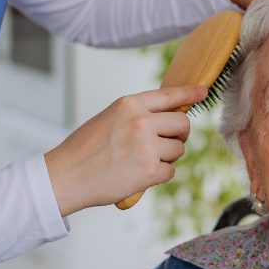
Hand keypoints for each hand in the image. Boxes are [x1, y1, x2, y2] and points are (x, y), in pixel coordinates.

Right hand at [45, 85, 207, 215]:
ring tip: (142, 161)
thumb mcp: (108, 118)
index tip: (202, 92)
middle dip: (179, 135)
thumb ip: (136, 115)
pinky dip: (158, 175)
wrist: (66, 176)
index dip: (189, 93)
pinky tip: (138, 175)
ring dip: (167, 157)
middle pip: (182, 124)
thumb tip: (165, 119)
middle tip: (166, 143)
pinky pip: (170, 171)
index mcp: (129, 104)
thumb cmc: (84, 150)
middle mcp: (141, 121)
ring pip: (179, 149)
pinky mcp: (150, 170)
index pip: (169, 95)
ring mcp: (147, 146)